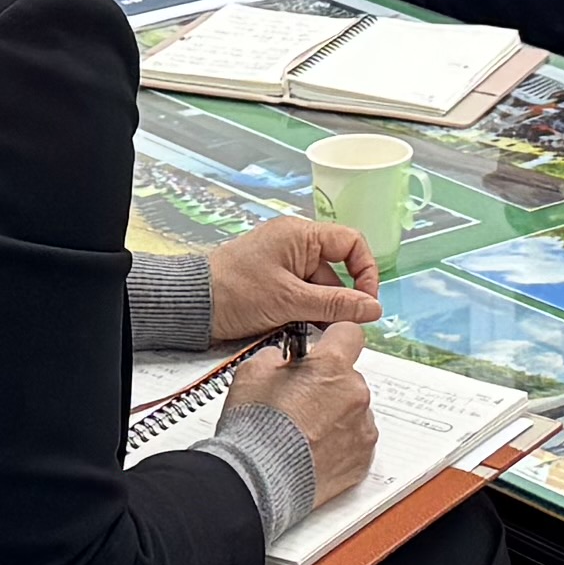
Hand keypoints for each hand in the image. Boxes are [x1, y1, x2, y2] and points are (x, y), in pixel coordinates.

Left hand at [201, 216, 381, 346]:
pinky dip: (304, 314)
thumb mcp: (290, 301)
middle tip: (335, 326)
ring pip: (319, 288)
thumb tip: (372, 308)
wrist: (191, 305)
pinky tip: (295, 328)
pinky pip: (302, 296)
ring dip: (320, 311)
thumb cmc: (231, 292)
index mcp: (300, 235)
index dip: (365, 271)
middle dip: (338, 300)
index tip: (365, 301)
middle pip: (336, 270)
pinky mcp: (274, 282)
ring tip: (307, 329)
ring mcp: (283, 264)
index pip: (351, 243)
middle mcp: (294, 244)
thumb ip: (335, 305)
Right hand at [254, 334, 380, 514]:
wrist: (259, 477)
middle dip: (329, 386)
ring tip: (304, 433)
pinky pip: (356, 442)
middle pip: (349, 378)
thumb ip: (276, 357)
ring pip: (354, 411)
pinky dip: (339, 444)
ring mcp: (362, 428)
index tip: (325, 350)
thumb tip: (284, 360)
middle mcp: (355, 393)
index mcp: (332, 366)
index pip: (349, 333)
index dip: (334, 340)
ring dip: (335, 416)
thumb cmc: (255, 426)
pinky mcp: (363, 459)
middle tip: (300, 403)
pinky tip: (313, 451)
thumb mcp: (252, 371)